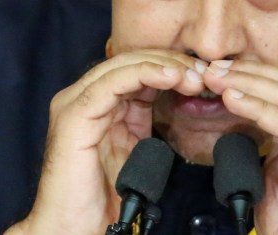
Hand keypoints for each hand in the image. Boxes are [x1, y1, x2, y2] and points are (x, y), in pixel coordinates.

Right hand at [4, 50, 204, 234]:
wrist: (77, 228)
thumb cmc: (104, 194)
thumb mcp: (131, 145)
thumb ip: (141, 117)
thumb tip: (173, 93)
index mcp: (96, 102)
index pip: (135, 67)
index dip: (169, 65)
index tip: (201, 76)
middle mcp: (82, 96)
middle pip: (131, 60)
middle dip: (171, 62)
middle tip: (203, 73)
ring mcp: (74, 103)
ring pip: (123, 65)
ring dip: (164, 66)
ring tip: (193, 76)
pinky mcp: (74, 115)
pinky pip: (113, 82)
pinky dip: (145, 74)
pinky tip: (171, 77)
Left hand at [204, 60, 277, 234]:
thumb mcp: (277, 167)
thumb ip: (271, 135)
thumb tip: (248, 104)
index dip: (258, 73)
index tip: (222, 68)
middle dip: (251, 74)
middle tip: (215, 68)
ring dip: (251, 86)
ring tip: (218, 79)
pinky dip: (261, 110)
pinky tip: (234, 101)